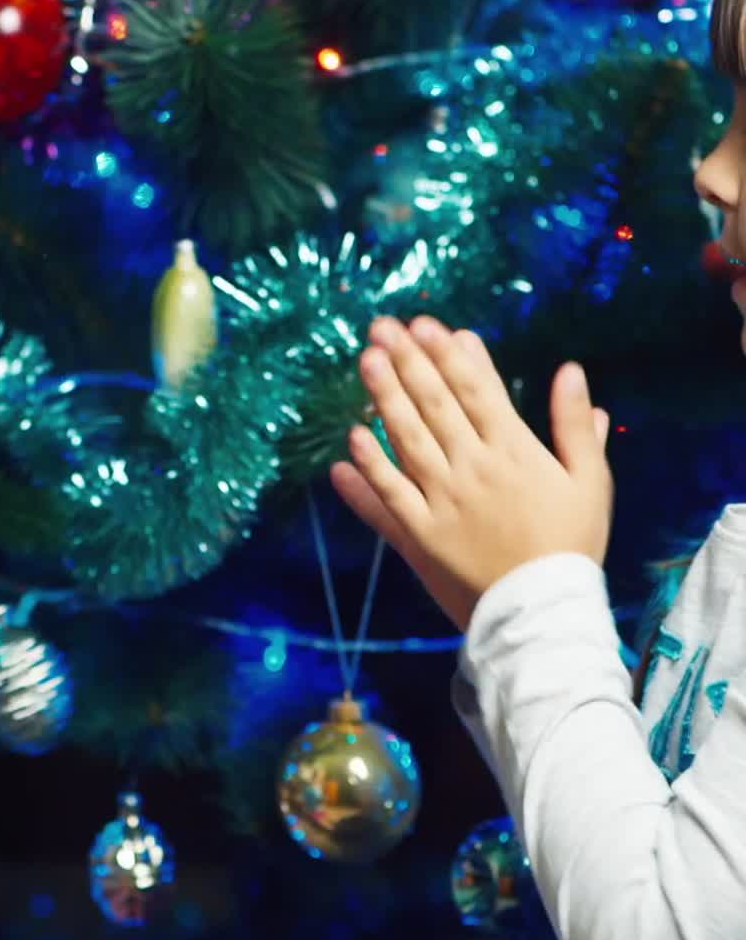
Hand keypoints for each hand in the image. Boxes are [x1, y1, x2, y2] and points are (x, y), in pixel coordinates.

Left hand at [330, 317, 612, 629]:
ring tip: (366, 360)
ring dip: (384, 397)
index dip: (449, 355)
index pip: (477, 391)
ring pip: (407, 439)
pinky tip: (350, 439)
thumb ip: (576, 427)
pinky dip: (368, 467)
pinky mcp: (419, 534)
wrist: (544, 615)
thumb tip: (570, 371)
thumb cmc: (571, 546)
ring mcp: (441, 501)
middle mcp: (473, 469)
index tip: (427, 324)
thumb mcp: (590, 483)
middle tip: (383, 326)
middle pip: (435, 405)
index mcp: (515, 452)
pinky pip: (387, 495)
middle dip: (408, 361)